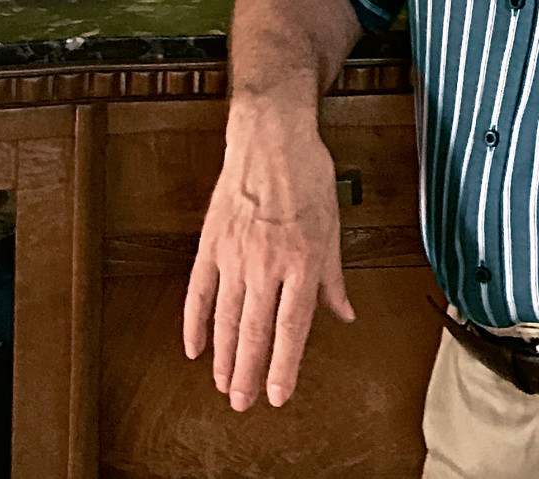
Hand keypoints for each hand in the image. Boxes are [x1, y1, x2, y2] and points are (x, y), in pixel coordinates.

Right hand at [182, 101, 355, 410]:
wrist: (271, 135)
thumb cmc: (307, 176)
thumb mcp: (332, 226)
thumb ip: (334, 277)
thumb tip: (344, 313)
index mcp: (302, 261)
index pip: (291, 328)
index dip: (284, 367)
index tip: (278, 396)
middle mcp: (267, 263)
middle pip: (255, 331)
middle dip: (248, 373)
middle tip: (242, 404)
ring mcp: (235, 253)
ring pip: (226, 318)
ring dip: (224, 356)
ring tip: (224, 384)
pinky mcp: (211, 241)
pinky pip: (198, 291)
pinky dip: (194, 322)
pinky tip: (194, 348)